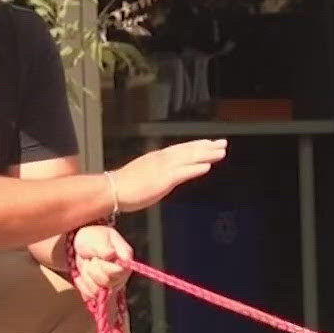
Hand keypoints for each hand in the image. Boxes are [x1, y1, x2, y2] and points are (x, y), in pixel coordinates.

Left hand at [69, 225, 132, 302]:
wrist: (80, 246)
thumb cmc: (92, 238)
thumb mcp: (97, 238)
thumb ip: (104, 248)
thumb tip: (111, 254)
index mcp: (125, 258)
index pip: (119, 271)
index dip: (105, 266)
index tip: (96, 257)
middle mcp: (122, 274)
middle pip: (107, 282)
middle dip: (93, 269)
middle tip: (91, 258)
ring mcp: (113, 285)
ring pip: (97, 290)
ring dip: (86, 276)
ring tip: (87, 264)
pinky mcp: (102, 293)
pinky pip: (91, 296)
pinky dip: (82, 284)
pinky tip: (82, 274)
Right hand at [109, 139, 226, 212]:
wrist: (111, 190)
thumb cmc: (123, 187)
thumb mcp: (144, 176)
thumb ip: (156, 175)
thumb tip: (164, 177)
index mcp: (157, 158)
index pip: (180, 149)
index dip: (196, 146)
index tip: (209, 143)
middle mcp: (162, 159)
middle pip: (188, 150)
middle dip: (206, 146)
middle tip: (222, 143)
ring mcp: (163, 168)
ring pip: (189, 158)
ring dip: (206, 154)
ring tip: (221, 152)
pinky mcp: (163, 179)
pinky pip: (183, 172)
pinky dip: (195, 168)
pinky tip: (207, 166)